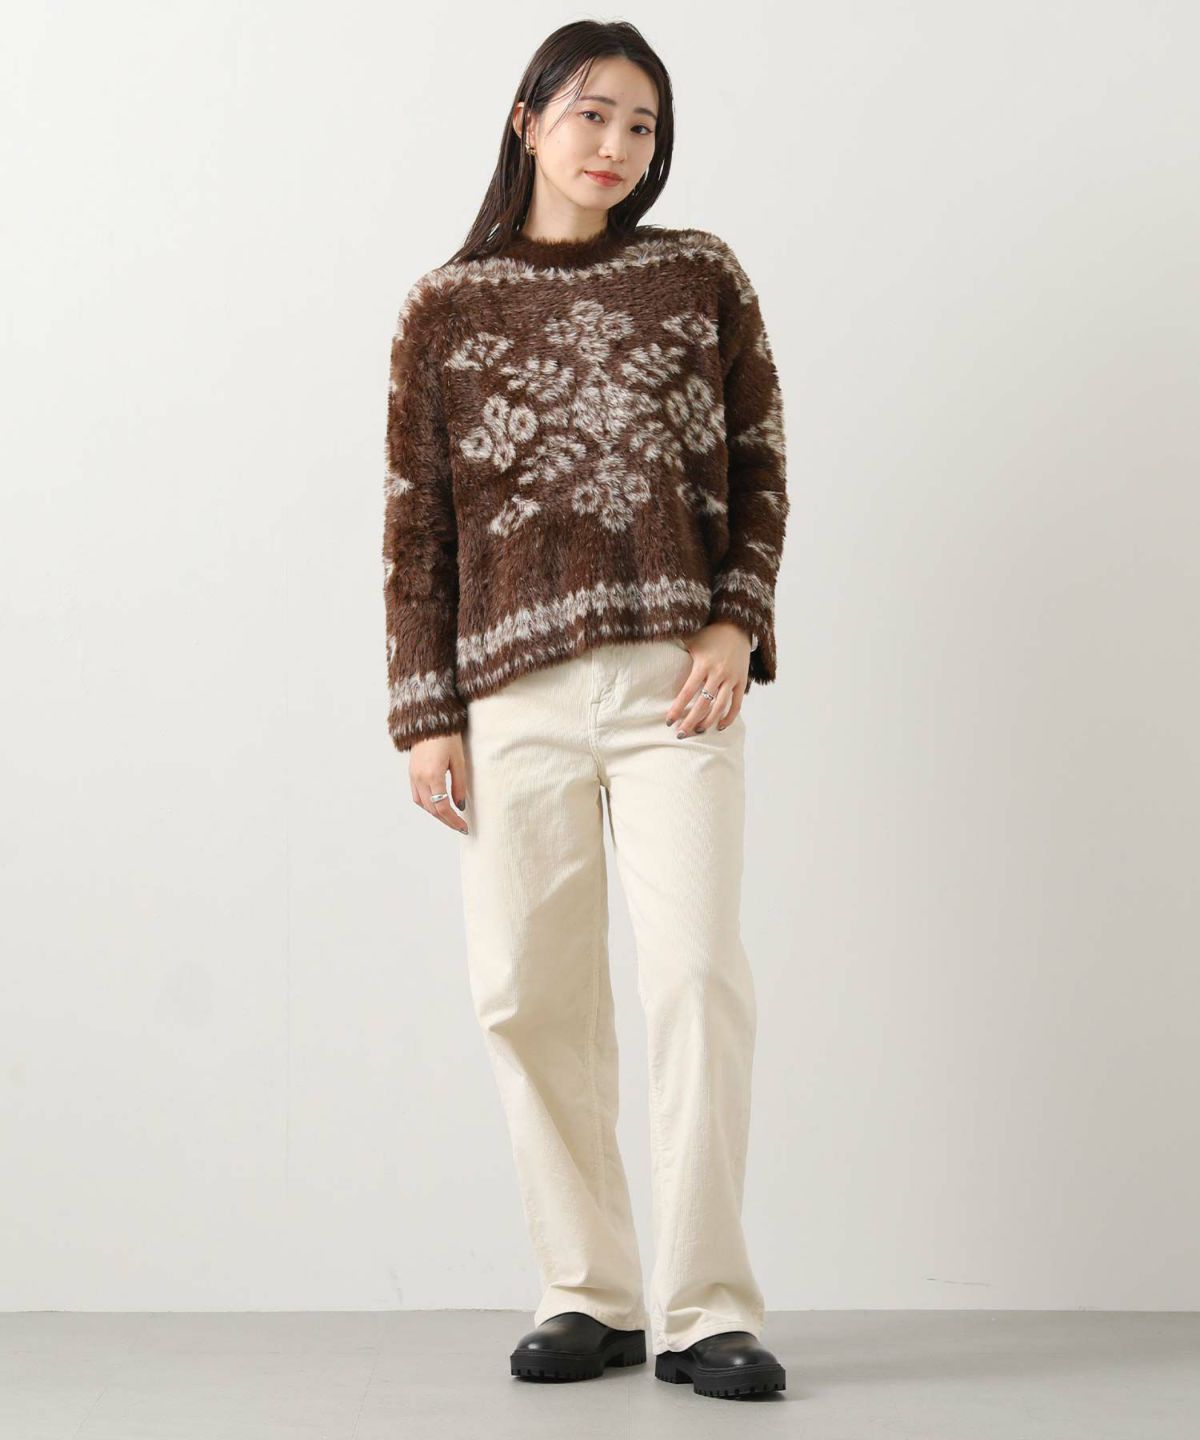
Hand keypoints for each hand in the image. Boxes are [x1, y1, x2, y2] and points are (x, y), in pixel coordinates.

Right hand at [409, 732, 468, 832]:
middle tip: (460, 826)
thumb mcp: (459, 761)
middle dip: (446, 820)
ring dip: (436, 814)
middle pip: (431, 809)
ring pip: (422, 804)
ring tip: (450, 818)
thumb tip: (460, 806)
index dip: (453, 820)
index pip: (442, 807)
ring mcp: (413, 776)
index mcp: (432, 776)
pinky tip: (437, 805)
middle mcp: (419, 778)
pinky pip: (417, 795)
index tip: (464, 827)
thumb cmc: (447, 737)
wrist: (429, 721)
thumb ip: (460, 785)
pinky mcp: (411, 773)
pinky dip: (427, 804)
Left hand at [666, 621, 750, 735]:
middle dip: (691, 721)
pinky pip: (736, 704)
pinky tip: (719, 726)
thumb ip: (676, 648)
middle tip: (681, 734)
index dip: (678, 709)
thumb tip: (652, 649)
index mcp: (703, 664)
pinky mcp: (742, 681)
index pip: (687, 692)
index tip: (669, 721)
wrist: (738, 626)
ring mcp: (731, 678)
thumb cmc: (710, 633)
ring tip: (698, 731)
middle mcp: (718, 673)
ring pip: (720, 707)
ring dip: (708, 722)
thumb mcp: (691, 638)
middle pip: (703, 704)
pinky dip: (729, 717)